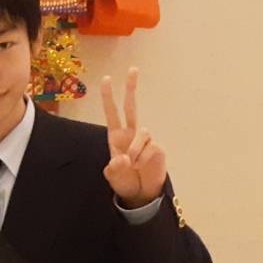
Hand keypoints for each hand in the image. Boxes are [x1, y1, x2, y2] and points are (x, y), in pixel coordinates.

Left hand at [100, 68, 166, 208]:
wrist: (140, 193)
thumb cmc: (124, 181)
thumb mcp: (113, 176)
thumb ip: (115, 168)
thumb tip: (124, 158)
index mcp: (115, 137)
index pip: (112, 113)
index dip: (108, 97)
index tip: (105, 79)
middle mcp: (131, 134)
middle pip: (131, 106)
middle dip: (131, 88)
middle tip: (132, 69)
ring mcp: (145, 140)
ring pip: (141, 134)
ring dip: (135, 150)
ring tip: (132, 164)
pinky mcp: (157, 148)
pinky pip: (150, 148)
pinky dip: (143, 159)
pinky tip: (141, 167)